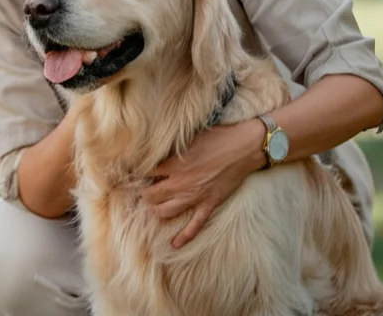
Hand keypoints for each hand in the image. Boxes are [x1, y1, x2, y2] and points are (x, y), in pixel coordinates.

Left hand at [141, 120, 265, 248]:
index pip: (146, 173)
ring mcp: (195, 196)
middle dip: (145, 194)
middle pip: (151, 195)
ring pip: (166, 211)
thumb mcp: (189, 138)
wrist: (245, 147)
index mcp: (173, 164)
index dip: (140, 173)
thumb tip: (159, 153)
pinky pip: (195, 225)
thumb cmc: (218, 137)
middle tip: (144, 191)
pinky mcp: (209, 205)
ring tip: (154, 207)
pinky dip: (184, 236)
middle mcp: (180, 183)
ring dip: (157, 210)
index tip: (137, 173)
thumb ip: (173, 149)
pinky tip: (174, 245)